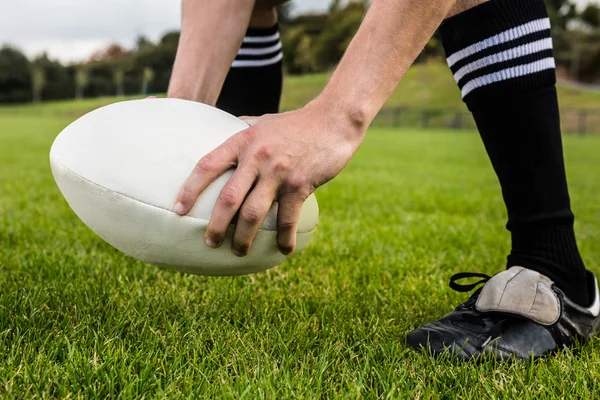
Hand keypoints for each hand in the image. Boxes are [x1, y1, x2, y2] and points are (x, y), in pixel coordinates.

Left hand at [174, 99, 366, 255]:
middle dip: (216, 226)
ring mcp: (278, 172)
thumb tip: (223, 131)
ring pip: (253, 214)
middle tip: (209, 242)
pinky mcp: (299, 184)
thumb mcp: (264, 121)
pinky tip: (282, 249)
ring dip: (243, 238)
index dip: (190, 189)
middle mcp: (257, 157)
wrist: (333, 120)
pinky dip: (283, 238)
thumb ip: (243, 129)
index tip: (179, 209)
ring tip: (239, 251)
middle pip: (228, 198)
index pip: (207, 165)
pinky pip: (286, 218)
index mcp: (243, 140)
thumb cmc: (297, 123)